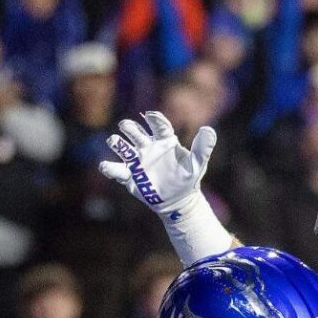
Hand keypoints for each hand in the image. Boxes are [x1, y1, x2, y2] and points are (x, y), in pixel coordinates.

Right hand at [99, 111, 215, 216]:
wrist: (179, 201)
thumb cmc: (188, 179)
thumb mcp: (197, 163)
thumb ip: (202, 147)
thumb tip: (208, 129)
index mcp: (164, 140)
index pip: (157, 125)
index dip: (153, 119)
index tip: (151, 116)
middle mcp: (147, 147)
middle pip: (134, 131)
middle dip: (128, 127)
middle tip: (127, 127)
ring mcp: (137, 161)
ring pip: (121, 146)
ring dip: (116, 142)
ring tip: (116, 142)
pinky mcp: (129, 176)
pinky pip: (115, 169)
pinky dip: (109, 167)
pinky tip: (108, 167)